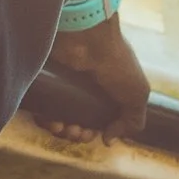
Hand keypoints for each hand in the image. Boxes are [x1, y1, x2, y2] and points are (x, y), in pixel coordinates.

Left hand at [26, 14, 149, 146]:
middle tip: (79, 132)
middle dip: (77, 135)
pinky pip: (40, 107)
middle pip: (74, 123)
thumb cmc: (117, 63)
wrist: (90, 38)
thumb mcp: (137, 94)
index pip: (94, 121)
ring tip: (65, 128)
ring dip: (61, 132)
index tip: (96, 134)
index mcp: (103, 93)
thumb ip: (132, 120)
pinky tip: (54, 121)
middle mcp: (82, 90)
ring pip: (56, 118)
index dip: (94, 133)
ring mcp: (62, 86)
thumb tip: (109, 139)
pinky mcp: (45, 82)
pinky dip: (46, 120)